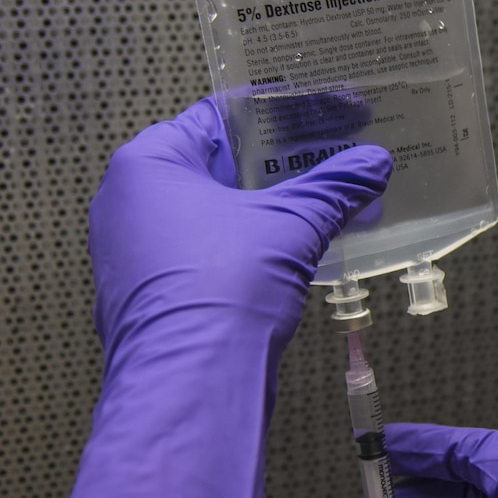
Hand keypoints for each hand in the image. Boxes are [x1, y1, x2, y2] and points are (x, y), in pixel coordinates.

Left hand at [31, 97, 389, 497]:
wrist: (190, 384)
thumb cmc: (224, 287)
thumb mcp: (292, 225)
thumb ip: (333, 188)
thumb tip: (372, 163)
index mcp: (148, 162)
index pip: (221, 116)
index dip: (285, 113)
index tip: (333, 114)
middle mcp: (125, 200)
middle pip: (216, 167)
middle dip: (280, 167)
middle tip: (336, 163)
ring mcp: (129, 253)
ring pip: (211, 216)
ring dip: (267, 212)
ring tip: (325, 210)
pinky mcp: (144, 298)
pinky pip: (202, 258)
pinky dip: (245, 252)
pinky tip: (291, 259)